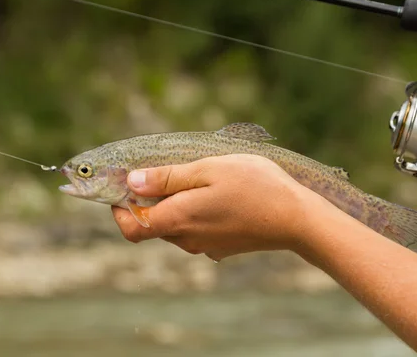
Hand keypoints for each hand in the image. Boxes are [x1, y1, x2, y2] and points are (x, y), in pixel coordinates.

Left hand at [110, 154, 327, 261]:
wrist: (297, 219)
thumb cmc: (255, 187)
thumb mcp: (208, 170)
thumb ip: (167, 178)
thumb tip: (132, 183)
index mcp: (179, 219)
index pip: (132, 228)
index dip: (119, 210)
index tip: (123, 187)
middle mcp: (188, 239)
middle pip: (152, 225)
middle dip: (148, 202)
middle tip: (161, 172)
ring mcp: (206, 246)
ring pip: (174, 228)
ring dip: (173, 206)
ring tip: (194, 179)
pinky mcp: (222, 247)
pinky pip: (195, 231)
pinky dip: (193, 214)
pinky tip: (215, 195)